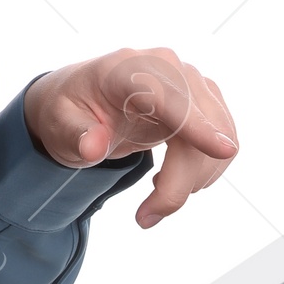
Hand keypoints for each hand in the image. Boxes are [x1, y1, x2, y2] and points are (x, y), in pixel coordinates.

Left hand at [23, 46, 238, 227]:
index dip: (195, 123)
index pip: (168, 96)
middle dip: (180, 181)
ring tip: (154, 197)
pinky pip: (224, 142)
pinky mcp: (207, 100)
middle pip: (198, 127)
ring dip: (192, 181)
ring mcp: (191, 81)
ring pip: (219, 139)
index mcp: (126, 68)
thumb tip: (93, 146)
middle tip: (146, 217)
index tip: (223, 151)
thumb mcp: (58, 125)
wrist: (84, 100)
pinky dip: (203, 171)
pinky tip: (171, 174)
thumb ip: (74, 135)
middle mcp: (166, 67)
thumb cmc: (72, 110)